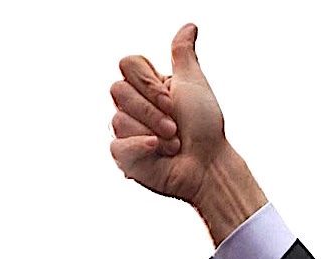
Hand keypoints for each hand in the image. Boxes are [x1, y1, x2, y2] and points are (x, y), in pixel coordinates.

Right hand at [109, 25, 265, 243]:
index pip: (127, 65)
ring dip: (153, 131)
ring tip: (173, 143)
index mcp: (147, 86)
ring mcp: (126, 130)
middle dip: (152, 111)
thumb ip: (183, 54)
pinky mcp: (124, 155)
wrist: (208, 164)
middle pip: (118, 91)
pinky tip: (158, 152)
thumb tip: (189, 26)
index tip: (172, 100)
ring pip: (118, 119)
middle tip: (175, 126)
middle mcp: (133, 106)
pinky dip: (141, 147)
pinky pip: (117, 144)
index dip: (148, 84)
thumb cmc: (205, 126)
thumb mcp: (194, 83)